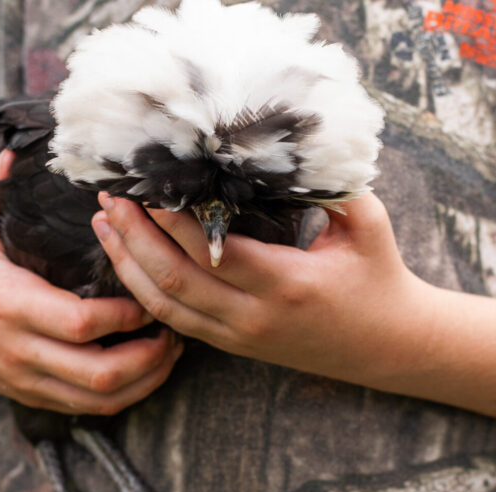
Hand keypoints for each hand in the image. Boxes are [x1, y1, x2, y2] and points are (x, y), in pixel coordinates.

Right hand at [0, 153, 182, 413]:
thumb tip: (14, 151)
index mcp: (10, 304)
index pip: (83, 323)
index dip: (127, 315)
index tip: (150, 292)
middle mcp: (18, 350)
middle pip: (100, 374)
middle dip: (149, 357)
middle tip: (176, 328)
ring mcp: (23, 378)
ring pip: (98, 400)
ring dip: (144, 381)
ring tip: (170, 350)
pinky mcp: (26, 392)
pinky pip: (85, 408)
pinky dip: (121, 395)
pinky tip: (144, 370)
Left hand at [92, 192, 419, 388]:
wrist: (389, 346)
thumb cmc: (379, 276)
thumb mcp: (368, 223)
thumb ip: (329, 184)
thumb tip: (285, 142)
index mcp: (288, 283)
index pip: (212, 251)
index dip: (172, 220)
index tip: (146, 186)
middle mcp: (256, 317)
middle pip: (175, 280)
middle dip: (136, 238)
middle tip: (111, 199)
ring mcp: (241, 337)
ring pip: (166, 307)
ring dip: (128, 266)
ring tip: (106, 226)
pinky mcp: (235, 346)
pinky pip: (177, 322)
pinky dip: (146, 292)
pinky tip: (129, 262)